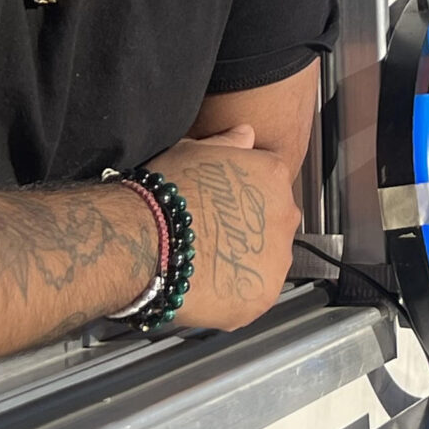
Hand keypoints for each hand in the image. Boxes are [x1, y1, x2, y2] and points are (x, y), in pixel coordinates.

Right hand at [146, 128, 299, 329]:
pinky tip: (208, 287)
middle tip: (212, 240)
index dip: (242, 202)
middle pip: (272, 226)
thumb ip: (229, 144)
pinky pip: (254, 294)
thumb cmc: (164, 191)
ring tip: (208, 265)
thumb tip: (246, 134)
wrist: (142, 237)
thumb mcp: (195, 150)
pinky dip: (235, 295)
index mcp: (273, 175)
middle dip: (248, 233)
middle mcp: (285, 214)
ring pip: (267, 262)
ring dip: (244, 264)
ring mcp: (277, 256)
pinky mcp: (263, 294)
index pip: (270, 189)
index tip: (220, 212)